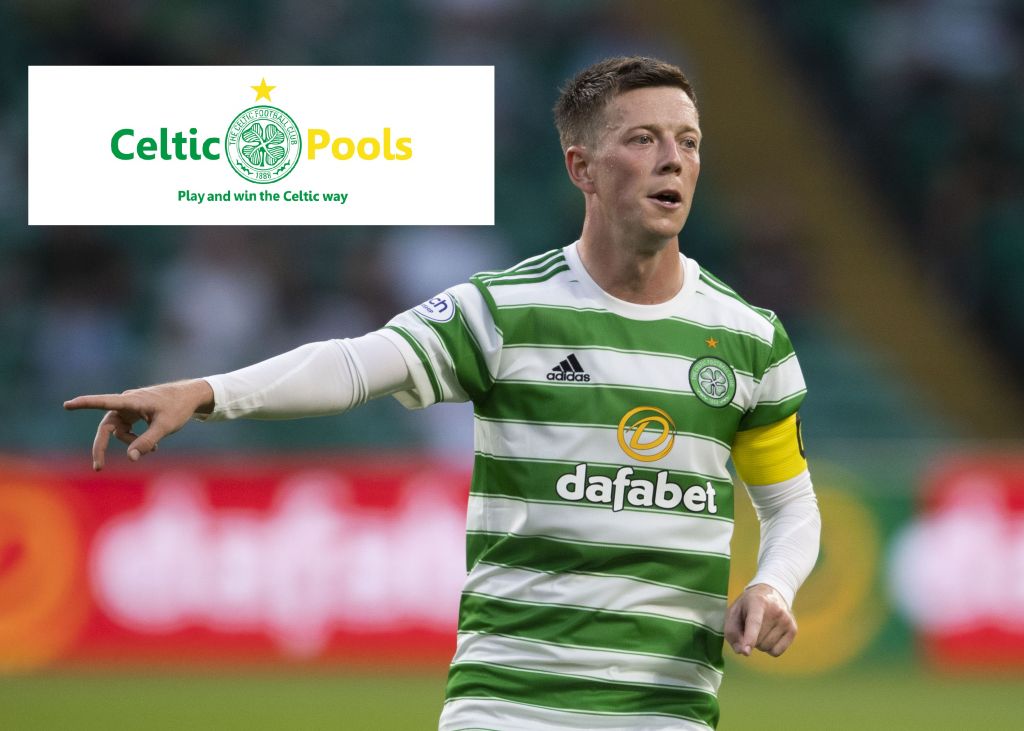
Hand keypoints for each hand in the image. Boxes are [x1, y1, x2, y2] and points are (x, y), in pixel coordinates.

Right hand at [63, 379, 213, 470]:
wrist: (190, 396)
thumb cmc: (178, 408)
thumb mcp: (165, 427)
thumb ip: (146, 442)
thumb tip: (130, 458)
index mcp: (132, 401)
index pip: (104, 402)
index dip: (85, 404)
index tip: (67, 404)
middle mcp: (126, 402)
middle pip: (106, 427)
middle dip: (102, 446)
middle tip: (98, 467)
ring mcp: (128, 407)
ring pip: (119, 431)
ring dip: (131, 443)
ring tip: (154, 449)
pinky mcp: (132, 412)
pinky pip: (126, 429)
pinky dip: (136, 439)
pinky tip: (153, 446)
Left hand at [724, 583, 796, 657]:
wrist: (770, 594)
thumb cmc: (746, 607)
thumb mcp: (733, 613)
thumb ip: (732, 633)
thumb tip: (743, 652)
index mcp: (757, 602)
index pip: (754, 623)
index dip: (749, 638)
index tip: (746, 651)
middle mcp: (776, 610)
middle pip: (758, 640)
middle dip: (749, 639)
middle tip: (750, 625)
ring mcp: (786, 620)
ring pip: (766, 648)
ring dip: (759, 643)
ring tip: (760, 628)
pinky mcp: (793, 629)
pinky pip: (776, 652)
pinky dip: (769, 648)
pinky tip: (769, 635)